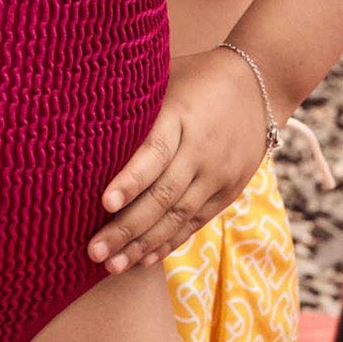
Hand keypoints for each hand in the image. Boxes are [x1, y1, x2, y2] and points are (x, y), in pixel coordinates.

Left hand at [89, 49, 271, 272]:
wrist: (260, 84)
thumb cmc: (198, 76)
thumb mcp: (168, 75)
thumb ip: (135, 99)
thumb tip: (82, 106)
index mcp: (181, 115)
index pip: (154, 152)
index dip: (130, 179)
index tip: (104, 203)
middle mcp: (201, 149)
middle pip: (162, 194)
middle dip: (127, 227)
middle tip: (94, 250)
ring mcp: (217, 174)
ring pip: (178, 216)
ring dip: (143, 244)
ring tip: (112, 266)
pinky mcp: (228, 190)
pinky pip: (196, 222)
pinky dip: (169, 242)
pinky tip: (144, 259)